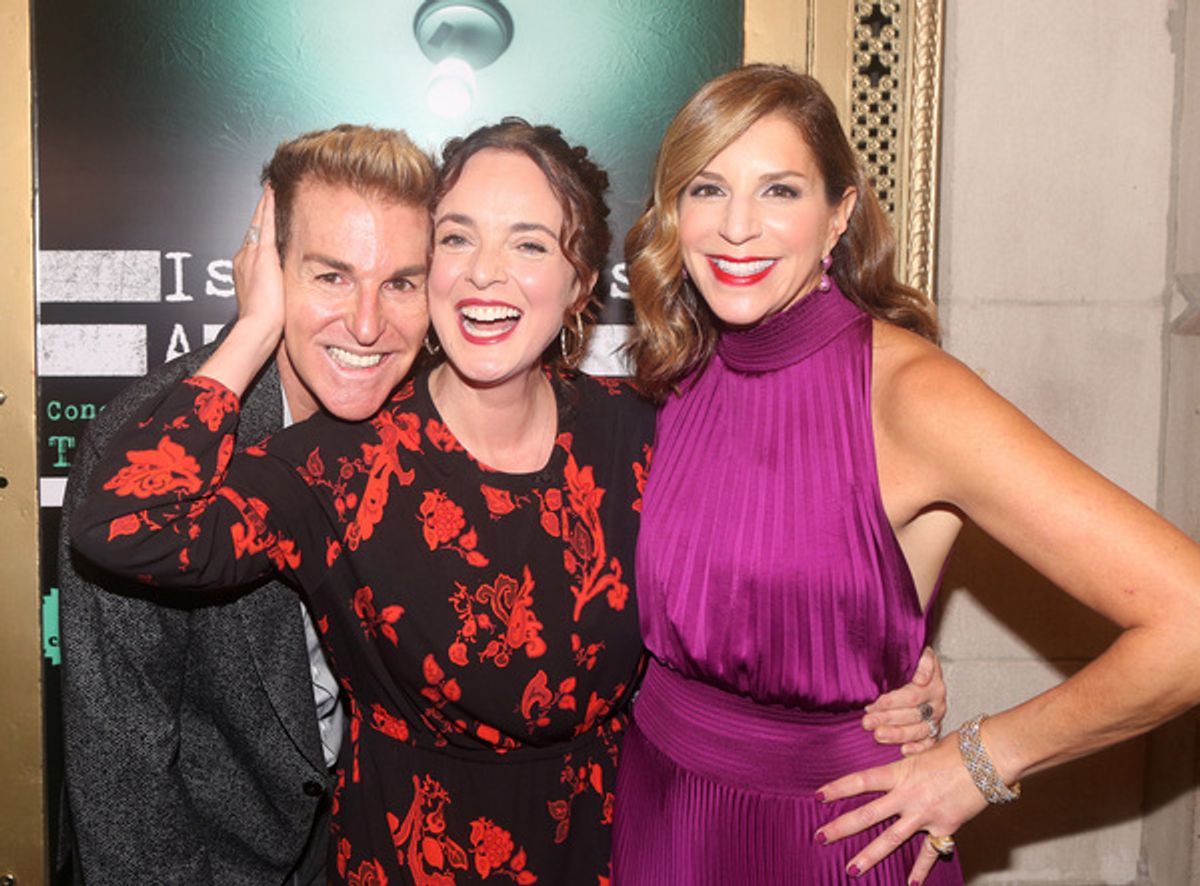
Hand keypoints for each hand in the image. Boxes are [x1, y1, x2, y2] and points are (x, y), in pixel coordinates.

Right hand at [231, 186, 285, 336]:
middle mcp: (243, 258)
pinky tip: (272, 193)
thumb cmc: (263, 323)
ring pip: (259, 223)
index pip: (253, 242)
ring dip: (264, 205)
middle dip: (260, 212)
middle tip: (266, 193)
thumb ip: (273, 290)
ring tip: (269, 189)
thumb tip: (282, 292)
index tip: (264, 217)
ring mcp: (251, 254)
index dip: (258, 228)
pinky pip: (266, 223)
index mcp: (244, 269)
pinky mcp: (263, 254)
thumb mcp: (267, 301)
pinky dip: (268, 207)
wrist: (257, 326)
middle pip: (254, 229)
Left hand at [815, 735, 986, 883]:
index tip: (817, 796)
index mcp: (899, 774)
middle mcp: (907, 797)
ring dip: (869, 856)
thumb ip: (908, 766)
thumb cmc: (958, 747)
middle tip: (820, 837)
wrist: (989, 758)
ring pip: (890, 840)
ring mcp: (925, 815)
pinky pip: (930, 852)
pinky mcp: (945, 828)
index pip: (860, 781)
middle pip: (866, 815)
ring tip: (850, 869)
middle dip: (841, 828)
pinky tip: (911, 883)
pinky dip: (920, 869)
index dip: (837, 789)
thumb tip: (900, 770)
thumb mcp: (923, 751)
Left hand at [862, 646, 945, 754]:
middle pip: (912, 715)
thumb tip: (921, 677)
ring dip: (897, 735)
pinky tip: (903, 751)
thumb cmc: (915, 666)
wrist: (925, 675)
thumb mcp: (919, 656)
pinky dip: (918, 748)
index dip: (892, 702)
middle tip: (867, 722)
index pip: (912, 696)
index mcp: (934, 686)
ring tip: (878, 735)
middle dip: (888, 719)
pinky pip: (929, 743)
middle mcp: (937, 705)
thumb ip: (923, 661)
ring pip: (919, 731)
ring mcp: (937, 720)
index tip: (873, 704)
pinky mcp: (935, 731)